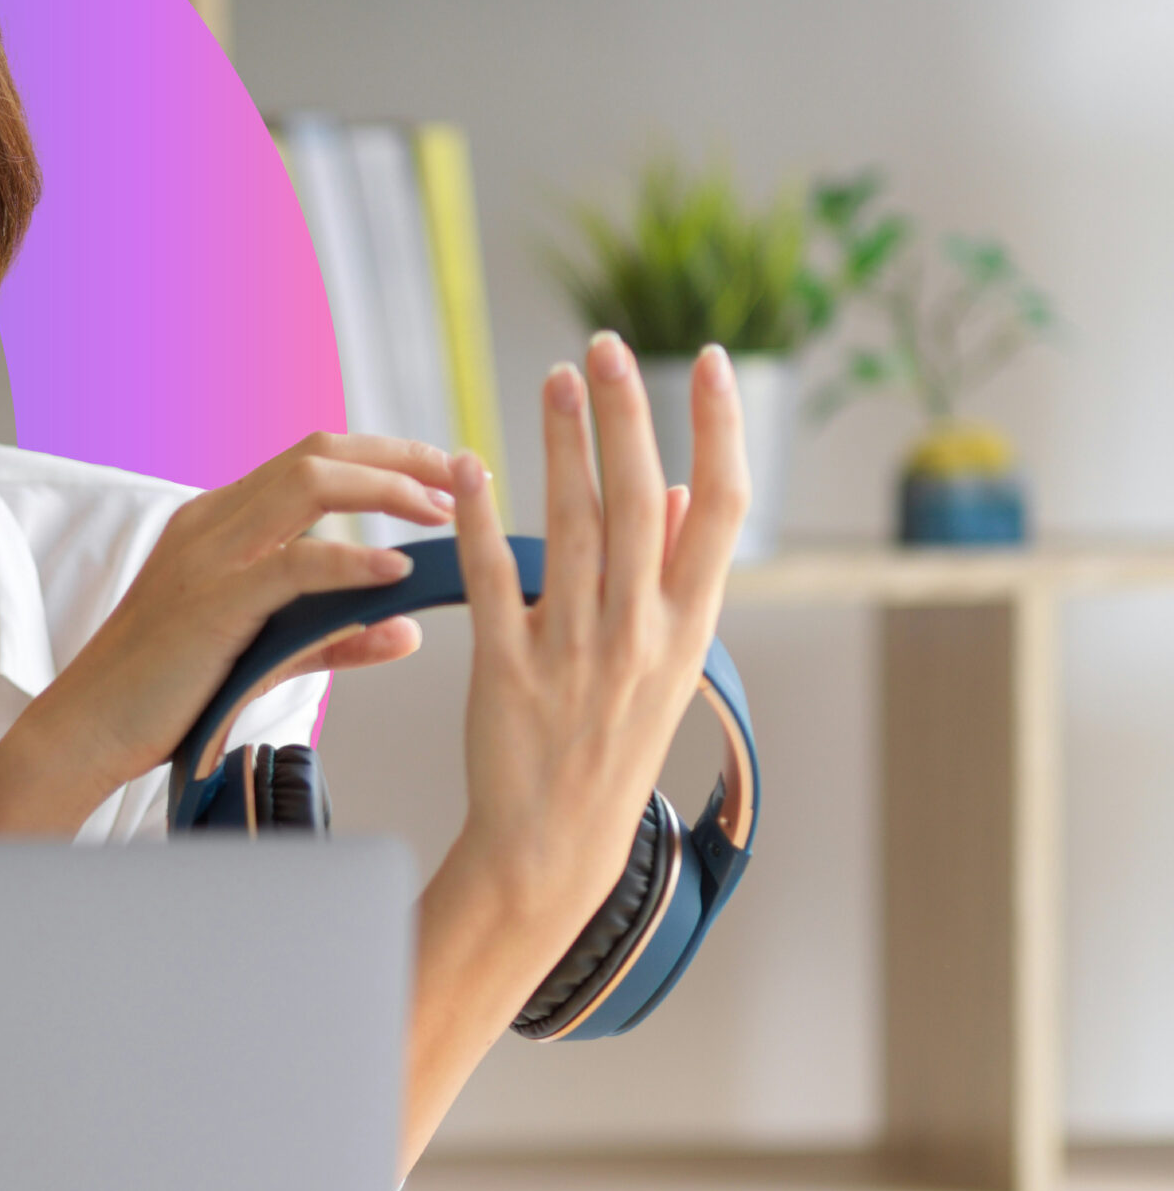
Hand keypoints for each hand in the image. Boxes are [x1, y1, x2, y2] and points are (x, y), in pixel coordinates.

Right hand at [28, 431, 457, 806]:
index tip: (442, 476)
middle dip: (401, 457)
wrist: (89, 727)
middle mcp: (214, 521)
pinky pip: (291, 563)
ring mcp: (209, 555)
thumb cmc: (167, 694)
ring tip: (442, 512)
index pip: (315, 459)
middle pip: (320, 451)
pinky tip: (396, 569)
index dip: (386, 457)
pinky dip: (351, 560)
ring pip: (308, 483)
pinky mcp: (210, 601)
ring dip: (387, 487)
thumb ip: (337, 636)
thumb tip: (408, 630)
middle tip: (464, 476)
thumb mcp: (266, 654)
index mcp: (222, 521)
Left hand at [448, 334, 748, 936]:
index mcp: (689, 625)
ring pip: (570, 527)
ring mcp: (576, 652)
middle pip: (639, 500)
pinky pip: (493, 581)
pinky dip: (481, 520)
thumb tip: (679, 493)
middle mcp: (641, 633)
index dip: (720, 431)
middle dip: (626, 413)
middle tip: (606, 344)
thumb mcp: (668, 665)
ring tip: (552, 378)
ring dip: (562, 444)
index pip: (722, 510)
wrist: (555, 846)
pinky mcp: (508, 672)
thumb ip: (675, 576)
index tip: (711, 363)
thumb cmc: (611, 746)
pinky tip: (469, 465)